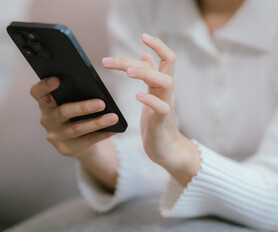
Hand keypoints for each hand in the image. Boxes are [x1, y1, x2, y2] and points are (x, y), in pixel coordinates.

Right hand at [29, 77, 118, 158]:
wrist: (78, 142)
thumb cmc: (77, 115)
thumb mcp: (72, 103)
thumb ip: (76, 95)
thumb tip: (96, 89)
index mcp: (46, 103)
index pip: (37, 93)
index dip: (44, 86)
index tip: (57, 79)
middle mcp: (48, 120)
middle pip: (64, 111)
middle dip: (83, 107)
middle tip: (101, 103)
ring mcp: (56, 136)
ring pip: (77, 128)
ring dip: (97, 122)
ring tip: (113, 117)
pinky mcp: (67, 149)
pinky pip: (87, 140)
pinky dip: (102, 134)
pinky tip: (114, 129)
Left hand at [103, 33, 200, 185]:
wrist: (166, 149)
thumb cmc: (157, 121)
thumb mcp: (153, 94)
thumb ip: (150, 75)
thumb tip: (145, 54)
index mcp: (162, 85)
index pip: (167, 58)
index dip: (158, 45)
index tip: (143, 35)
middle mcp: (167, 92)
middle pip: (165, 65)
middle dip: (137, 59)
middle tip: (108, 62)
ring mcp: (167, 106)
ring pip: (166, 82)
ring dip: (147, 73)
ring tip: (129, 72)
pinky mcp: (163, 122)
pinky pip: (161, 108)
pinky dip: (150, 100)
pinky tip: (138, 96)